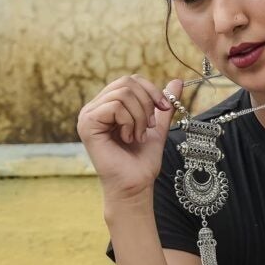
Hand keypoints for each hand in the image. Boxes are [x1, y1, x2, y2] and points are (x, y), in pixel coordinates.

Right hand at [77, 73, 184, 202]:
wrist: (136, 184)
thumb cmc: (142, 160)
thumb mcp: (157, 126)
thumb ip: (163, 104)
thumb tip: (177, 81)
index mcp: (108, 105)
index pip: (130, 80)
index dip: (151, 90)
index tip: (165, 109)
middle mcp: (95, 107)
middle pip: (127, 83)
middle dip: (147, 103)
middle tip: (148, 126)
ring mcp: (88, 114)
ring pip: (123, 94)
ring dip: (138, 117)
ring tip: (137, 136)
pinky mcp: (87, 124)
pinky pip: (115, 107)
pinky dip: (129, 123)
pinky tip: (127, 138)